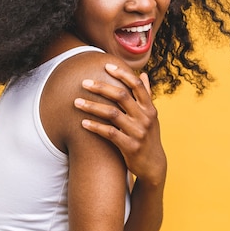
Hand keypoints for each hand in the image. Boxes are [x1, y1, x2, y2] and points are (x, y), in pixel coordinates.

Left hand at [74, 63, 166, 185]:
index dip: (122, 74)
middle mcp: (145, 118)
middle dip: (101, 87)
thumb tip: (144, 75)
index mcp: (150, 108)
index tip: (106, 66)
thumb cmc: (149, 136)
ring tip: (76, 102)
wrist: (153, 164)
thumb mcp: (151, 116)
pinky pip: (109, 133)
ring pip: (112, 114)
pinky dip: (95, 127)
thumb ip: (146, 95)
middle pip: (122, 96)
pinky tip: (82, 122)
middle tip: (84, 82)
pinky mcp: (130, 147)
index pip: (137, 85)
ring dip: (92, 106)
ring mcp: (138, 132)